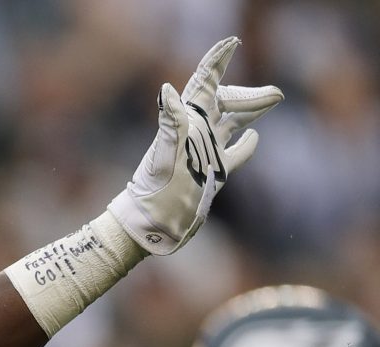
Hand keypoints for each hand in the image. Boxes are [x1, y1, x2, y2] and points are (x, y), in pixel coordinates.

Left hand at [107, 36, 279, 254]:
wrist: (149, 227)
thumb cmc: (156, 194)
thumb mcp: (165, 157)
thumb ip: (170, 122)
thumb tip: (167, 89)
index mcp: (186, 124)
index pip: (205, 85)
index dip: (217, 62)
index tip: (233, 41)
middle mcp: (195, 135)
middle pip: (225, 104)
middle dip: (250, 95)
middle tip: (276, 95)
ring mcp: (204, 154)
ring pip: (233, 123)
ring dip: (253, 110)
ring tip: (274, 99)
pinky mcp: (211, 174)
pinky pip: (233, 154)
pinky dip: (245, 145)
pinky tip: (254, 140)